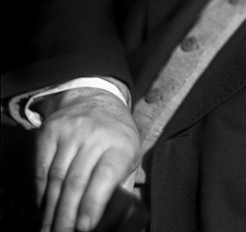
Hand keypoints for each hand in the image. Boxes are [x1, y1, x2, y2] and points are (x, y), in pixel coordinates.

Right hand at [33, 87, 140, 231]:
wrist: (98, 100)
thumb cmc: (117, 137)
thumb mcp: (130, 157)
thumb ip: (124, 185)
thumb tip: (120, 218)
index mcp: (121, 144)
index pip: (106, 174)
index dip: (94, 202)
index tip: (84, 227)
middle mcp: (96, 134)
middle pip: (77, 180)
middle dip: (67, 214)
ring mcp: (72, 130)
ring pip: (57, 177)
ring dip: (51, 208)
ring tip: (50, 228)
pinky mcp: (51, 130)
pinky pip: (42, 167)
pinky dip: (41, 190)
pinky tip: (43, 205)